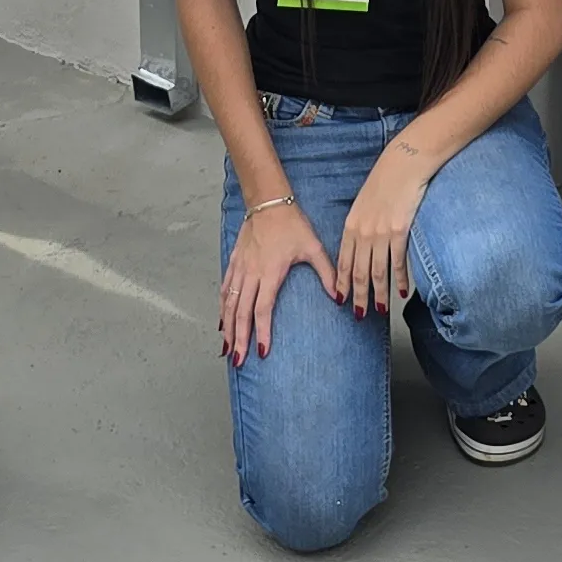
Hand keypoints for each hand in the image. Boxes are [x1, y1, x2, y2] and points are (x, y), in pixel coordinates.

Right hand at [219, 196, 341, 364]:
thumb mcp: (313, 246)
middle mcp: (251, 273)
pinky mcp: (235, 261)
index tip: (262, 351)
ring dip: (227, 327)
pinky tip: (221, 321)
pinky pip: (224, 288)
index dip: (262, 332)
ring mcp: (240, 268)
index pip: (262, 309)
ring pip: (229, 303)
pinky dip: (222, 307)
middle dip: (239, 339)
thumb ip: (327, 273)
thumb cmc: (291, 222)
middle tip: (239, 360)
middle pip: (241, 312)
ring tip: (227, 348)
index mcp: (270, 272)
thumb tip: (339, 296)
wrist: (268, 201)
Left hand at [338, 138, 438, 319]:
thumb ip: (360, 225)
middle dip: (358, 296)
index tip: (341, 299)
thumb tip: (360, 245)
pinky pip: (398, 262)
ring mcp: (381, 233)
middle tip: (359, 315)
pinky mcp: (400, 231)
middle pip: (359, 272)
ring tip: (379, 310)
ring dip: (378, 294)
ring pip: (377, 272)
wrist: (403, 164)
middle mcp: (363, 232)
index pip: (343, 262)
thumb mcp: (363, 203)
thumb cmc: (385, 180)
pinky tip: (401, 292)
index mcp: (351, 225)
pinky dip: (400, 280)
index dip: (342, 283)